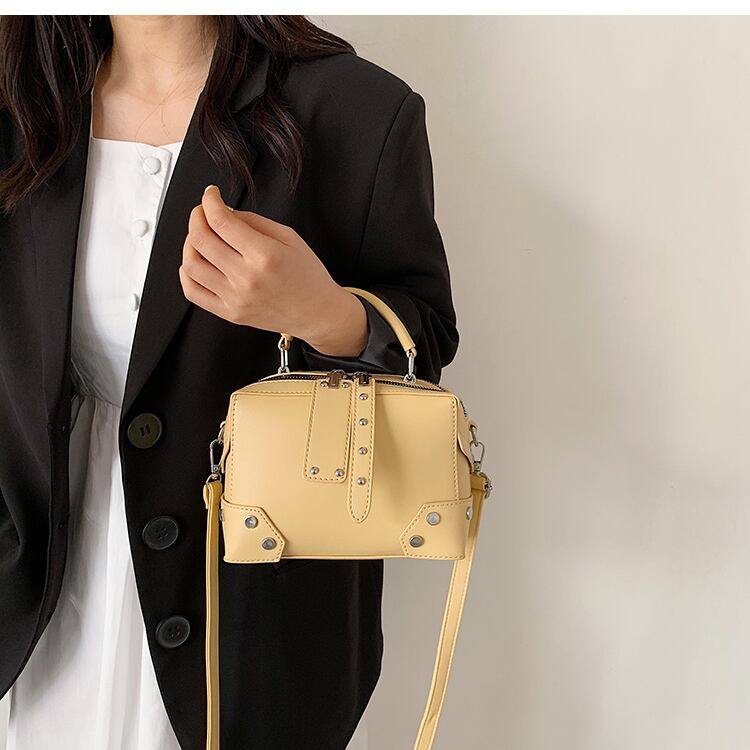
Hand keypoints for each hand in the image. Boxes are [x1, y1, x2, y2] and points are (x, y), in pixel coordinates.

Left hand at [179, 185, 367, 355]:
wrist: (318, 313)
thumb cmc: (309, 276)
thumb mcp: (290, 238)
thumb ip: (255, 222)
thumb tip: (225, 212)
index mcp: (264, 255)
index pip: (221, 220)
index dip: (209, 201)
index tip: (211, 195)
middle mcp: (247, 278)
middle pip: (200, 239)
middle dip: (197, 217)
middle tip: (203, 212)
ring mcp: (236, 298)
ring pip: (191, 264)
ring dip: (189, 243)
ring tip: (200, 236)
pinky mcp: (230, 313)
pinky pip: (193, 292)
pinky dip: (187, 273)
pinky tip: (197, 262)